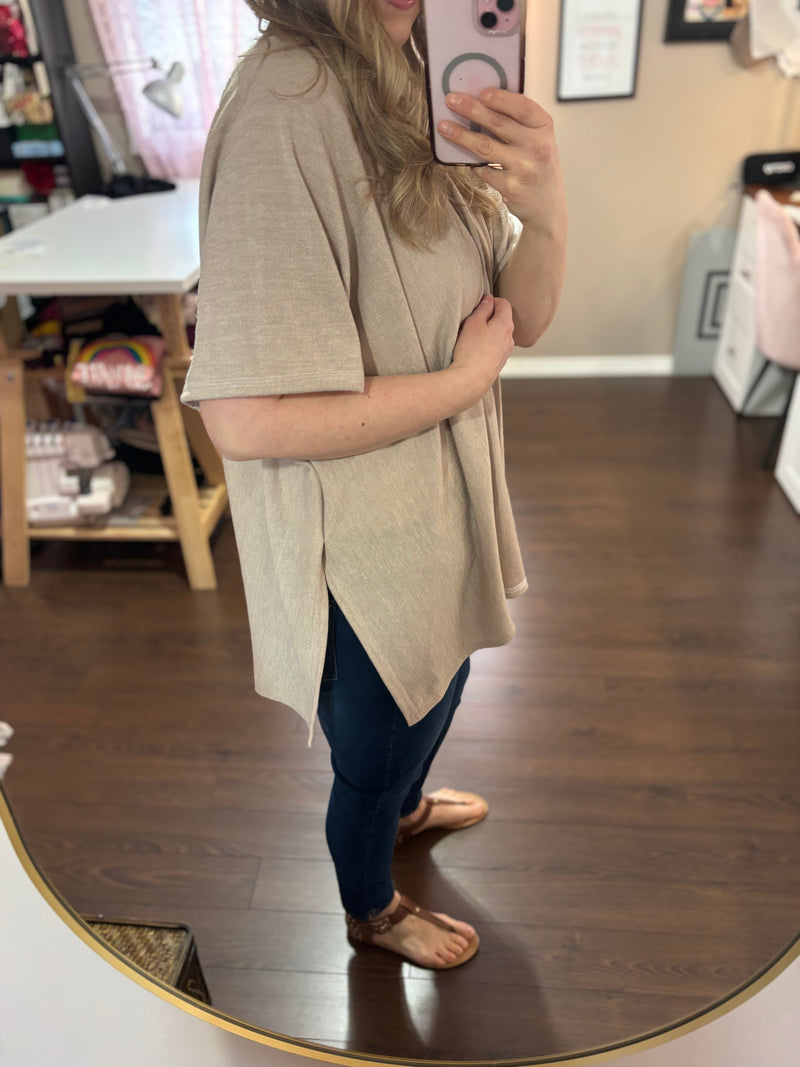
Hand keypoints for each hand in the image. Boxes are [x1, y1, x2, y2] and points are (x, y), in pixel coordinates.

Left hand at [438, 89, 566, 237]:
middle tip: (451, 100)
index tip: (481, 92)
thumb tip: (483, 102)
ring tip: (443, 127)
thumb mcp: (539, 140)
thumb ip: (520, 123)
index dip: (500, 98)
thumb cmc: (538, 166)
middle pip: (498, 123)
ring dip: (461, 135)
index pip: (523, 107)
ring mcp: (523, 168)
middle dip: (471, 109)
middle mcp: (537, 147)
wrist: (548, 207)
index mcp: (545, 129)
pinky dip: (471, 163)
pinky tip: (463, 158)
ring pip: (485, 147)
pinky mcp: (510, 187)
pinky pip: (482, 169)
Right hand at [449, 294, 514, 403]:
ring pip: (499, 335)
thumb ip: (483, 308)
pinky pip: (496, 348)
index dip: (491, 301)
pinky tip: (475, 351)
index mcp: (506, 324)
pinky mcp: (499, 364)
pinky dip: (488, 345)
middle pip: (503, 319)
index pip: (504, 303)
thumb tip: (489, 299)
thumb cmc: (470, 350)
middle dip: (490, 317)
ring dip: (489, 333)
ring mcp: (506, 352)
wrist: (470, 380)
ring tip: (472, 338)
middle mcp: (510, 338)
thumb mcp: (473, 323)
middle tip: (473, 322)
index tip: (479, 306)